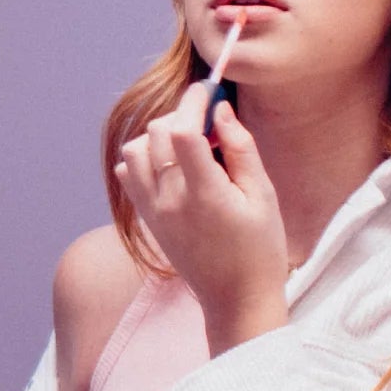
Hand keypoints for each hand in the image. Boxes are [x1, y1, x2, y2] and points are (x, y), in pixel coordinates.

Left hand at [114, 82, 289, 355]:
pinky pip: (128, 174)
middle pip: (157, 133)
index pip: (183, 131)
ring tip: (190, 145)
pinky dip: (143, 158)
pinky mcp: (147, 219)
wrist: (236, 299)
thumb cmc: (260, 249)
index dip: (194, 101)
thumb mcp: (263, 195)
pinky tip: (171, 165)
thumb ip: (241, 148)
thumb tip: (220, 110)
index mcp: (204, 194)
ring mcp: (153, 211)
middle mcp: (170, 201)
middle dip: (182, 115)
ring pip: (135, 150)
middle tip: (210, 123)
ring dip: (159, 135)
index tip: (209, 90)